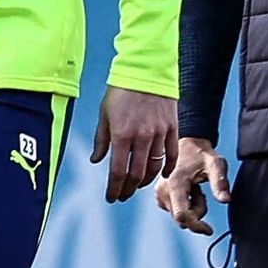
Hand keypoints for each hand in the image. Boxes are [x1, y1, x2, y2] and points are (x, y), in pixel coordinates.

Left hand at [92, 86, 178, 201]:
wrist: (146, 69)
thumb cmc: (121, 90)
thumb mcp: (105, 114)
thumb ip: (101, 140)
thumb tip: (96, 160)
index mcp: (121, 135)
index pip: (117, 172)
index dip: (114, 189)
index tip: (111, 197)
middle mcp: (141, 138)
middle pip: (136, 175)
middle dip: (127, 189)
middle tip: (122, 195)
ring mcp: (159, 134)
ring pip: (154, 167)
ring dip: (145, 181)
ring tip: (136, 185)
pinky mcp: (172, 128)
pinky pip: (171, 154)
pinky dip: (167, 168)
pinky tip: (162, 174)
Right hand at [150, 135, 224, 236]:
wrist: (188, 145)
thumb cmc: (203, 155)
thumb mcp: (216, 164)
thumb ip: (220, 182)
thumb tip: (225, 200)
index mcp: (174, 183)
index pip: (182, 215)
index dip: (196, 225)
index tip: (209, 229)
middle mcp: (162, 190)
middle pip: (183, 218)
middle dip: (197, 211)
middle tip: (203, 192)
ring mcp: (159, 194)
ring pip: (180, 216)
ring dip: (193, 208)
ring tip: (196, 188)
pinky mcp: (160, 197)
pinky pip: (177, 211)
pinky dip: (187, 206)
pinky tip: (189, 190)